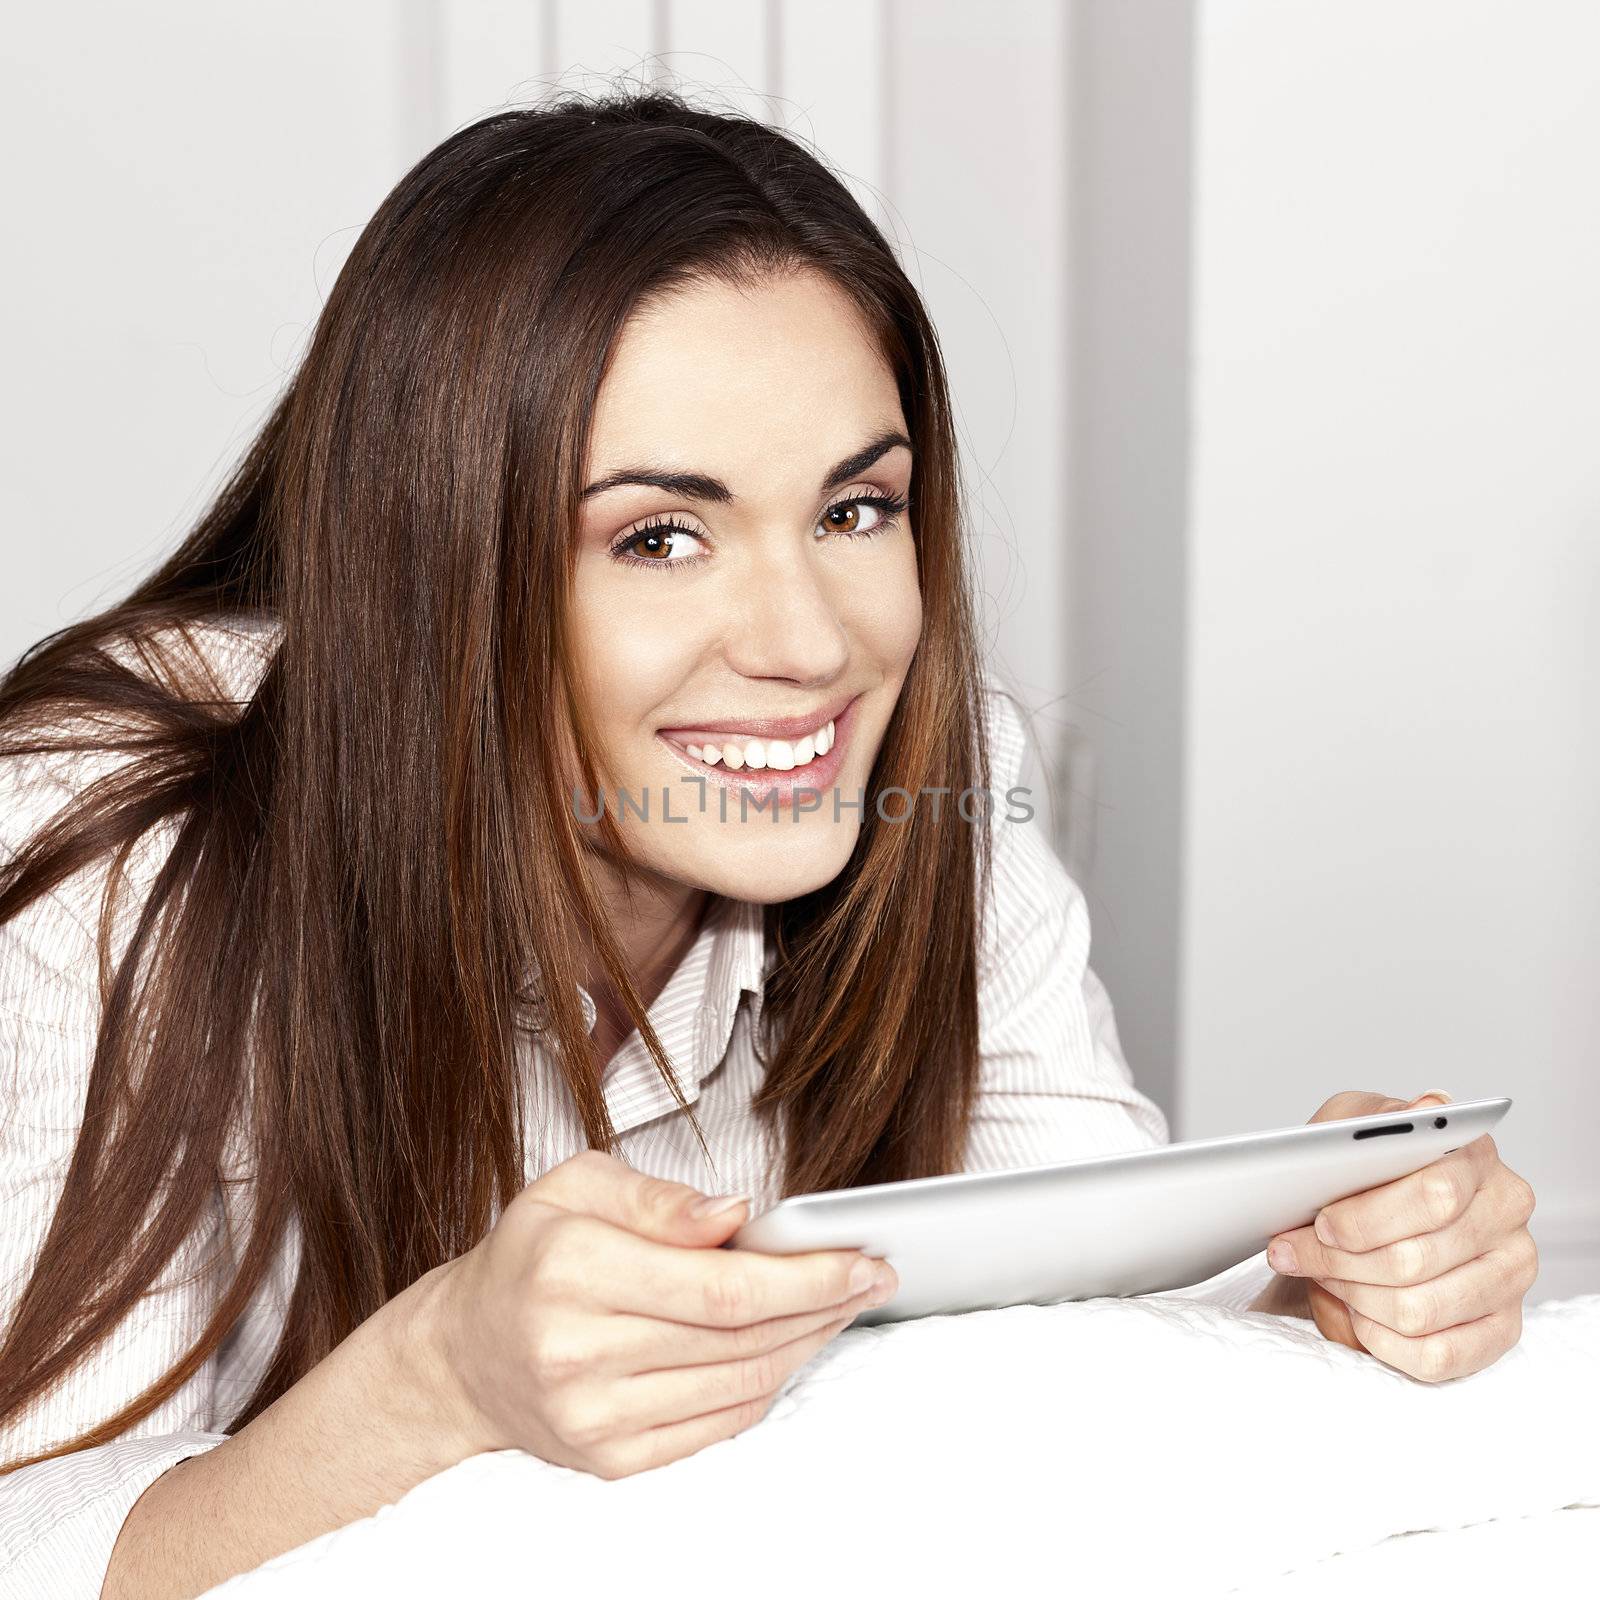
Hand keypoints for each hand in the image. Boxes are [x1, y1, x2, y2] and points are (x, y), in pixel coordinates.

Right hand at [414, 1151, 897, 1478]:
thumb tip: (739, 1213)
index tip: (861, 1256)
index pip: (721, 1286)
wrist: (466, 1352)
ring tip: (844, 1304)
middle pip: (740, 1337)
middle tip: (874, 1274)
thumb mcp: (577, 1186)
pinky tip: (793, 1346)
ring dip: (807, 1343)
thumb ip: (659, 1197)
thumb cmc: (530, 1255)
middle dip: (823, 1304)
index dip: (805, 1276)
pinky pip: (718, 1424)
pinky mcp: (610, 1459)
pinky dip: (768, 1384)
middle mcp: (580, 1352)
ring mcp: (595, 1417)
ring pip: (740, 1383)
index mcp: (573, 1269)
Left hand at [1263, 1091, 1537, 1380]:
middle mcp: (1506, 1212)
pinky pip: (1436, 1357)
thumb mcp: (1347, 1128)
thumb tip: (1428, 1109)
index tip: (1321, 1224)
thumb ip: (1377, 1121)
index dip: (1366, 1218)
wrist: (1358, 1212)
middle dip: (1340, 1262)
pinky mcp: (1502, 1328)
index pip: (1435, 1195)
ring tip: (1326, 1276)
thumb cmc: (1355, 1168)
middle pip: (1416, 1259)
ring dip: (1354, 1297)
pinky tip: (1359, 1312)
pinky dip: (1380, 1340)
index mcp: (1475, 1154)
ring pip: (1419, 1310)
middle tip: (1298, 1252)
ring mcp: (1512, 1274)